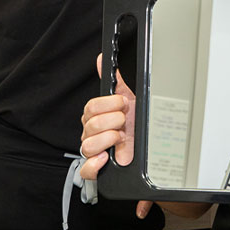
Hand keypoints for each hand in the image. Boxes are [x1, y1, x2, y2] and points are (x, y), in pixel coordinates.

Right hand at [79, 54, 152, 217]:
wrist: (143, 149)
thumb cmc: (132, 125)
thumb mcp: (126, 99)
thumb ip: (115, 81)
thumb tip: (101, 59)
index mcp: (94, 116)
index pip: (91, 107)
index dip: (108, 105)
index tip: (123, 104)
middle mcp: (90, 133)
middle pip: (90, 125)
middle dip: (112, 121)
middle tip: (124, 122)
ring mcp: (93, 151)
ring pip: (87, 146)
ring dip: (108, 140)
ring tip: (120, 137)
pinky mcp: (97, 168)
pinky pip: (86, 170)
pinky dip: (94, 165)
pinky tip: (106, 158)